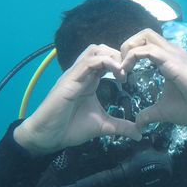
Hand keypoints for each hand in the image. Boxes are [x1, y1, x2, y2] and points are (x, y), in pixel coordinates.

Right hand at [13, 44, 141, 155]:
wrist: (46, 137)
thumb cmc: (70, 128)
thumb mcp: (103, 126)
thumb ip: (121, 126)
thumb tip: (139, 134)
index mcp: (89, 80)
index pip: (106, 59)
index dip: (121, 62)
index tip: (131, 76)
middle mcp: (82, 74)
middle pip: (101, 49)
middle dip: (119, 55)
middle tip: (129, 70)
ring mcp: (74, 75)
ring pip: (94, 50)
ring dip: (112, 56)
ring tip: (123, 70)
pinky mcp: (69, 81)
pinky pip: (87, 63)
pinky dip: (104, 62)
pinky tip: (116, 72)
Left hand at [119, 29, 186, 132]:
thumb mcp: (165, 111)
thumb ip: (150, 114)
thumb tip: (138, 123)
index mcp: (168, 60)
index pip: (146, 44)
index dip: (129, 54)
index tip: (122, 74)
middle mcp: (171, 52)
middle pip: (144, 34)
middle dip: (127, 45)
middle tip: (120, 67)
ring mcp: (174, 55)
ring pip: (146, 36)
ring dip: (128, 49)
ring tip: (122, 69)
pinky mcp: (174, 62)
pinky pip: (149, 50)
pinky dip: (133, 57)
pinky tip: (127, 72)